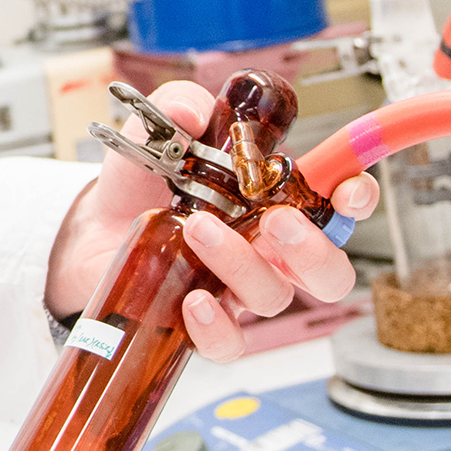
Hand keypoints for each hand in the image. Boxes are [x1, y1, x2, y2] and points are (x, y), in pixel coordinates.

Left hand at [43, 78, 377, 361]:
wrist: (92, 232)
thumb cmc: (140, 184)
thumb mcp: (155, 133)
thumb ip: (177, 107)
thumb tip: (191, 111)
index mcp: (273, 201)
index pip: (339, 206)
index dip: (358, 199)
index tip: (349, 190)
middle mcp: (267, 251)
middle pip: (329, 272)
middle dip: (314, 250)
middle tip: (278, 222)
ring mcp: (238, 290)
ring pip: (273, 298)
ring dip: (242, 265)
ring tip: (198, 230)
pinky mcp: (202, 323)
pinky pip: (229, 343)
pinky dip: (217, 327)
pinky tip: (193, 301)